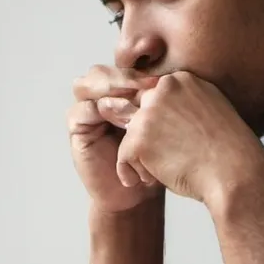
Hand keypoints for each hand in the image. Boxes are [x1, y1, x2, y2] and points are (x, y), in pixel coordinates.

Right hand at [68, 65, 161, 213]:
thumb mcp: (166, 128)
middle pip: (102, 71)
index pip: (125, 68)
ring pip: (86, 85)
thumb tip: (186, 76)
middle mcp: (101, 98)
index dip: (143, 72)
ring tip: (132, 101)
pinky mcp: (77, 130)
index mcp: (123, 93)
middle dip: (124, 76)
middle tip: (148, 85)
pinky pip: (79, 111)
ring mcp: (87, 112)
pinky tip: (118, 119)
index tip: (166, 79)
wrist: (140, 194)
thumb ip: (168, 102)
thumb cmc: (159, 161)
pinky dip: (96, 111)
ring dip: (108, 89)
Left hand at [97, 71, 263, 208]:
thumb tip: (161, 110)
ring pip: (130, 135)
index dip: (161, 126)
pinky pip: (123, 156)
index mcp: (183, 79)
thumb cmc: (229, 152)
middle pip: (139, 115)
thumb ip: (185, 103)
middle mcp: (164, 89)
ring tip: (162, 171)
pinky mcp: (140, 137)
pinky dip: (131, 172)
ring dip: (141, 157)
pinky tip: (150, 180)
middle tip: (168, 158)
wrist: (235, 174)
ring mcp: (150, 112)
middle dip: (147, 139)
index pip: (155, 99)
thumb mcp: (211, 111)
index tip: (177, 144)